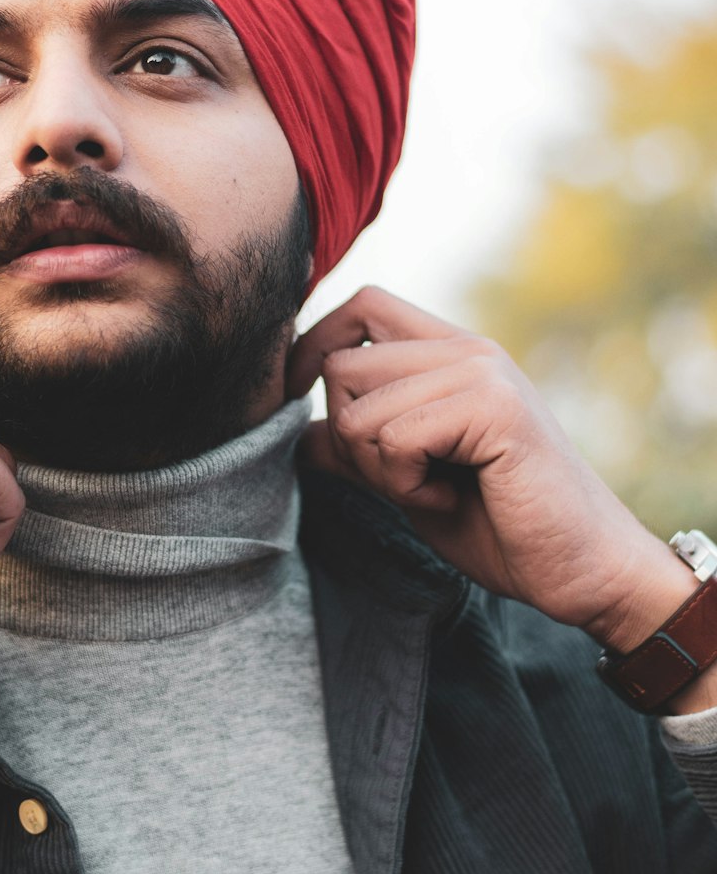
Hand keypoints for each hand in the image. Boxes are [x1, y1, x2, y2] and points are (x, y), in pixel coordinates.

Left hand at [288, 288, 692, 653]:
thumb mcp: (408, 480)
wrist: (579, 569)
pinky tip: (453, 497)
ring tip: (438, 487)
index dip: (317, 343)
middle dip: (352, 440)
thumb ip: (359, 446)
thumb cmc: (498, 524)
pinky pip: (395, 439)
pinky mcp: (493, 407)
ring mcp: (482, 373)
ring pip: (359, 409)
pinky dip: (407, 485)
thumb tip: (294, 430)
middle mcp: (468, 349)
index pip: (364, 303)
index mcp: (452, 353)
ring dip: (382, 470)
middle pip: (344, 366)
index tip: (298, 396)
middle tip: (408, 478)